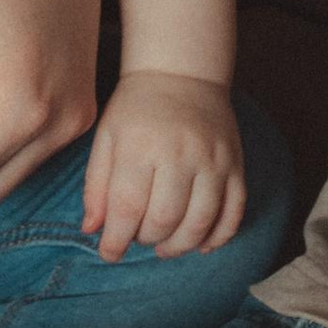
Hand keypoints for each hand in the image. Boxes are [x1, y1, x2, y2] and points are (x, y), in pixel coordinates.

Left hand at [83, 74, 246, 259]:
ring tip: (164, 247)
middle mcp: (179, 154)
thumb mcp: (105, 138)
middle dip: (147, 240)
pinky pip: (233, 213)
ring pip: (201, 222)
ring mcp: (212, 160)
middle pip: (165, 219)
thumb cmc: (135, 109)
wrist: (181, 74)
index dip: (116, 240)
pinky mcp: (235, 165)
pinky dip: (218, 237)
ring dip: (180, 246)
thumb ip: (96, 185)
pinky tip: (199, 244)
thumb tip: (91, 230)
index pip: (127, 207)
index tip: (109, 253)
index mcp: (140, 146)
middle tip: (138, 239)